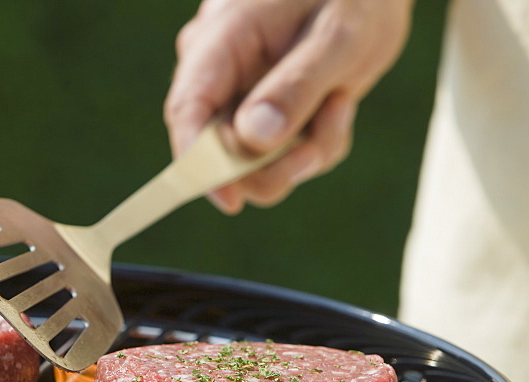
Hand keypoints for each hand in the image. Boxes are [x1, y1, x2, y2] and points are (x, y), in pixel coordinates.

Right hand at [164, 0, 413, 212]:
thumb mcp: (337, 35)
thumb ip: (295, 86)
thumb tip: (253, 138)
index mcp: (220, 42)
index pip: (188, 109)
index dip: (197, 161)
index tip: (228, 200)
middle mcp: (222, 77)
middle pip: (218, 151)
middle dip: (270, 165)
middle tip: (314, 151)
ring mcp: (243, 102)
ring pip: (255, 164)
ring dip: (304, 153)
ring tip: (340, 104)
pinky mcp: (269, 119)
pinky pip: (284, 156)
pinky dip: (318, 143)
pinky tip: (339, 103)